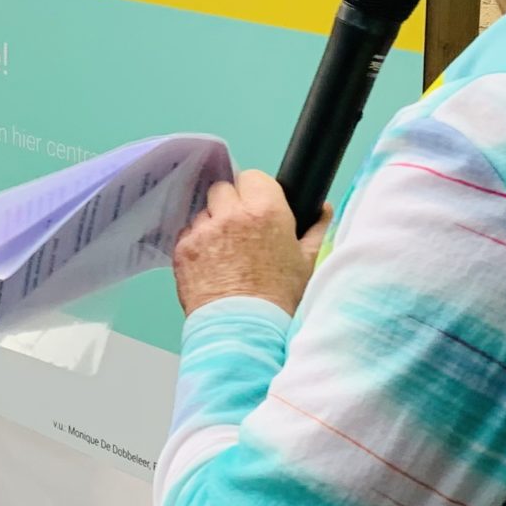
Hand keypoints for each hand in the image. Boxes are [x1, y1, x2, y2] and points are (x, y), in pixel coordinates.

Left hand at [173, 170, 324, 317]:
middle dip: (231, 204)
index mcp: (266, 210)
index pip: (253, 176)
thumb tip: (322, 208)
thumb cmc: (279, 298)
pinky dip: (197, 244)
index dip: (255, 191)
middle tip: (241, 229)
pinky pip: (188, 234)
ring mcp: (204, 230)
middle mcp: (231, 214)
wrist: (244, 329)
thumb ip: (315, 228)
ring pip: (204, 212)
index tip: (258, 206)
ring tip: (225, 252)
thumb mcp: (306, 262)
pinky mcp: (182, 248)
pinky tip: (211, 264)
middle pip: (224, 189)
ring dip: (213, 224)